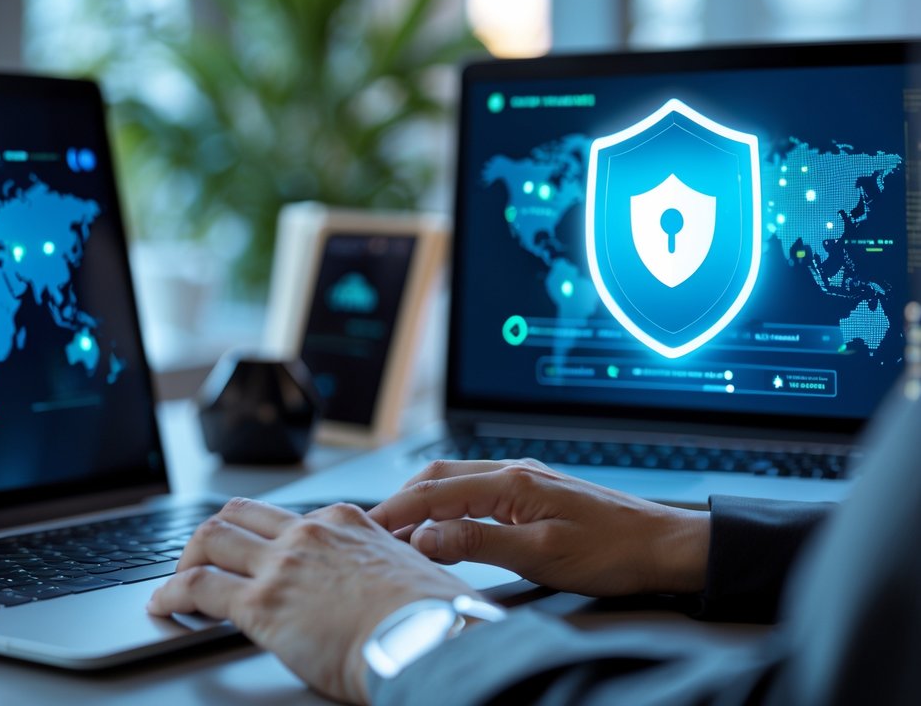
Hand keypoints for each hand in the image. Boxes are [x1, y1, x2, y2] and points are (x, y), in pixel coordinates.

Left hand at [147, 498, 477, 704]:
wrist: (430, 640)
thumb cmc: (436, 619)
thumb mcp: (417, 573)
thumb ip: (390, 570)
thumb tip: (393, 590)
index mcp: (346, 523)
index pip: (288, 517)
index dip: (263, 536)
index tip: (256, 554)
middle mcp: (307, 533)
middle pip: (240, 514)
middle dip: (213, 535)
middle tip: (201, 558)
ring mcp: (281, 565)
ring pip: (211, 539)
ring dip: (186, 558)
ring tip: (175, 581)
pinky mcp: (261, 604)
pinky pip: (197, 587)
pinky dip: (170, 593)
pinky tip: (162, 605)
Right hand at [369, 459, 710, 596]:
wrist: (664, 546)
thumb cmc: (614, 552)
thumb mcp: (541, 556)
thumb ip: (478, 543)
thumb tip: (425, 537)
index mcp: (512, 483)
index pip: (433, 492)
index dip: (393, 511)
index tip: (365, 528)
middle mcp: (514, 473)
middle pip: (437, 476)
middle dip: (399, 500)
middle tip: (372, 529)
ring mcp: (525, 481)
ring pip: (455, 481)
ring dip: (422, 501)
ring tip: (398, 529)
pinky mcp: (535, 494)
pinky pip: (476, 491)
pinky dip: (447, 504)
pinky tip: (444, 524)